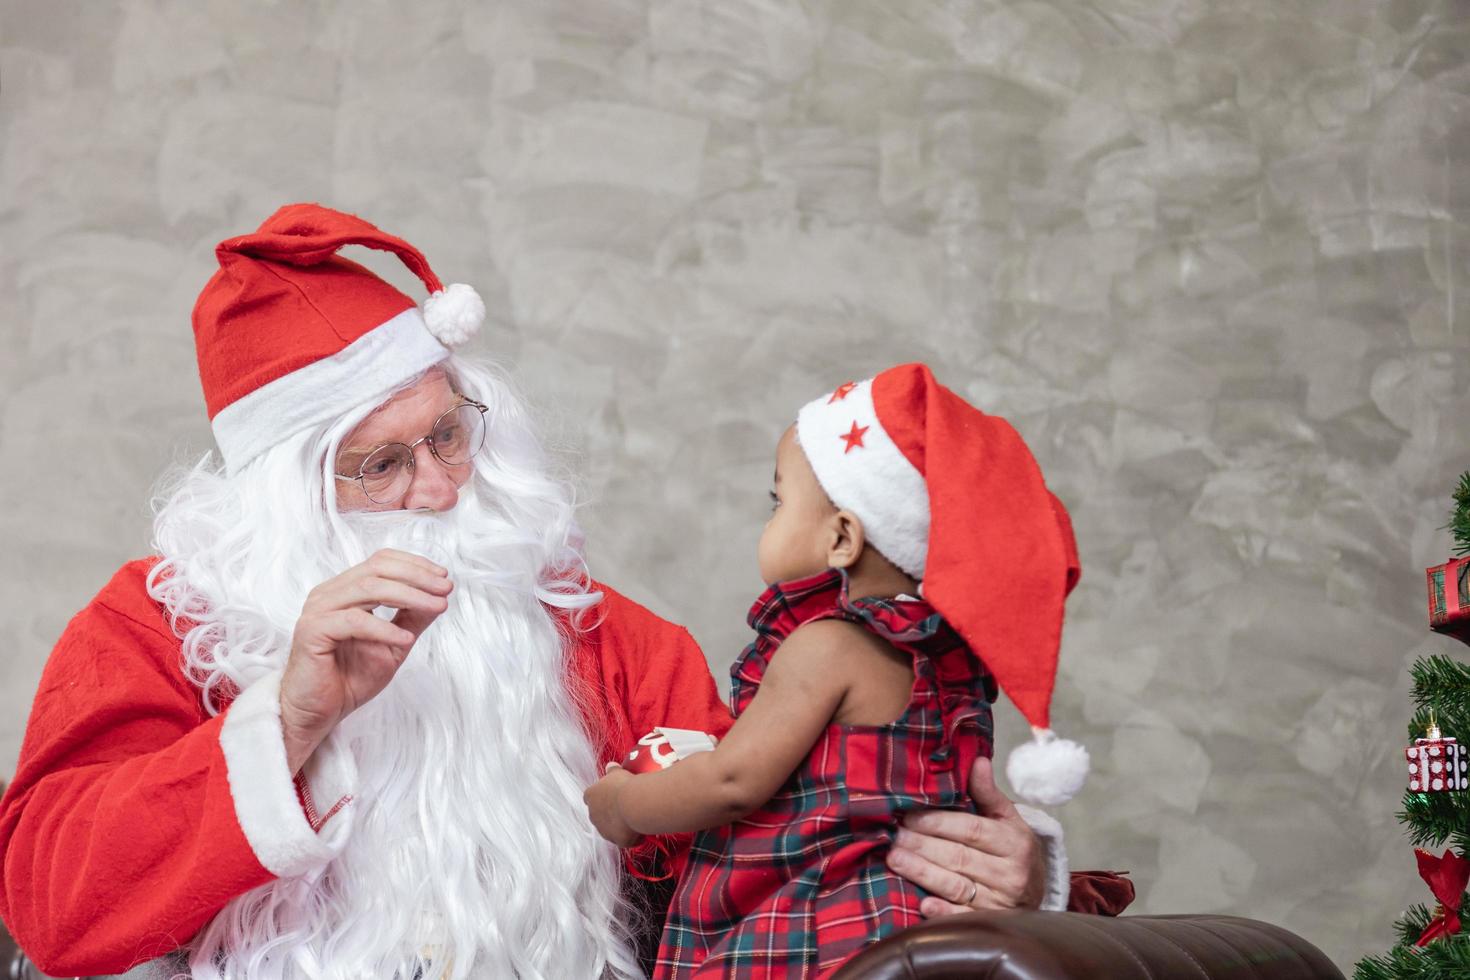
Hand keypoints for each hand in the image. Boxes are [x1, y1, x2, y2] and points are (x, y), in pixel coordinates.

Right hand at [279, 548, 452, 771]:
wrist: (317, 714)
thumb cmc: (349, 679)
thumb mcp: (393, 645)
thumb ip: (412, 619)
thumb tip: (440, 596)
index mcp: (344, 590)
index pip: (381, 561)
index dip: (415, 565)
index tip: (444, 578)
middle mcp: (329, 594)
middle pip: (377, 569)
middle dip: (417, 577)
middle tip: (445, 589)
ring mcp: (318, 610)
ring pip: (369, 588)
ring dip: (409, 596)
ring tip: (436, 606)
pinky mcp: (312, 631)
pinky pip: (354, 621)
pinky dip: (384, 628)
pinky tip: (405, 639)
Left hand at [583, 765, 640, 846]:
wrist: (634, 803)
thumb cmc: (625, 785)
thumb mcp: (617, 773)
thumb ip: (612, 770)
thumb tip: (610, 766)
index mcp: (590, 796)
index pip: (590, 798)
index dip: (601, 797)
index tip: (612, 794)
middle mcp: (593, 814)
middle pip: (599, 815)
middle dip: (609, 813)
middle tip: (625, 806)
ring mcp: (604, 830)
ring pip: (611, 829)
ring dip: (620, 825)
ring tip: (635, 817)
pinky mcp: (617, 841)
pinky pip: (625, 840)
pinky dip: (633, 836)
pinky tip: (642, 828)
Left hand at [885, 757, 1045, 915]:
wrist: (1037, 891)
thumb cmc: (1013, 848)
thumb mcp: (1008, 819)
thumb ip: (988, 793)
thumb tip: (976, 760)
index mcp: (1014, 842)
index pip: (972, 830)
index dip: (938, 822)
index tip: (910, 816)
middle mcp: (1010, 873)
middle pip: (959, 857)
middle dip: (923, 845)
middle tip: (894, 836)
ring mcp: (1000, 902)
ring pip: (956, 885)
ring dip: (922, 873)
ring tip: (894, 859)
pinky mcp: (989, 923)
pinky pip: (963, 917)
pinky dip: (943, 911)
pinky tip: (922, 903)